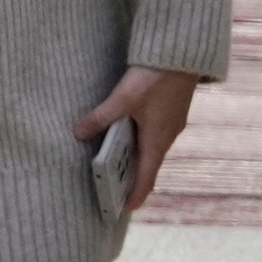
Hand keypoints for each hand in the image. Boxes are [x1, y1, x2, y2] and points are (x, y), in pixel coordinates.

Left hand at [74, 66, 203, 211]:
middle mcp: (166, 137)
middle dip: (131, 180)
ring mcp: (170, 124)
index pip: (147, 178)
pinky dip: (138, 143)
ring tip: (113, 165)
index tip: (123, 209)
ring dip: (133, 160)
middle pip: (148, 166)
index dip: (135, 195)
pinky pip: (153, 136)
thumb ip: (101, 117)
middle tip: (111, 189)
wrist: (183, 53)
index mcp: (157, 140)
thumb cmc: (156, 76)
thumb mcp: (124, 98)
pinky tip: (124, 135)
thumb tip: (78, 133)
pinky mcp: (170, 112)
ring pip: (150, 150)